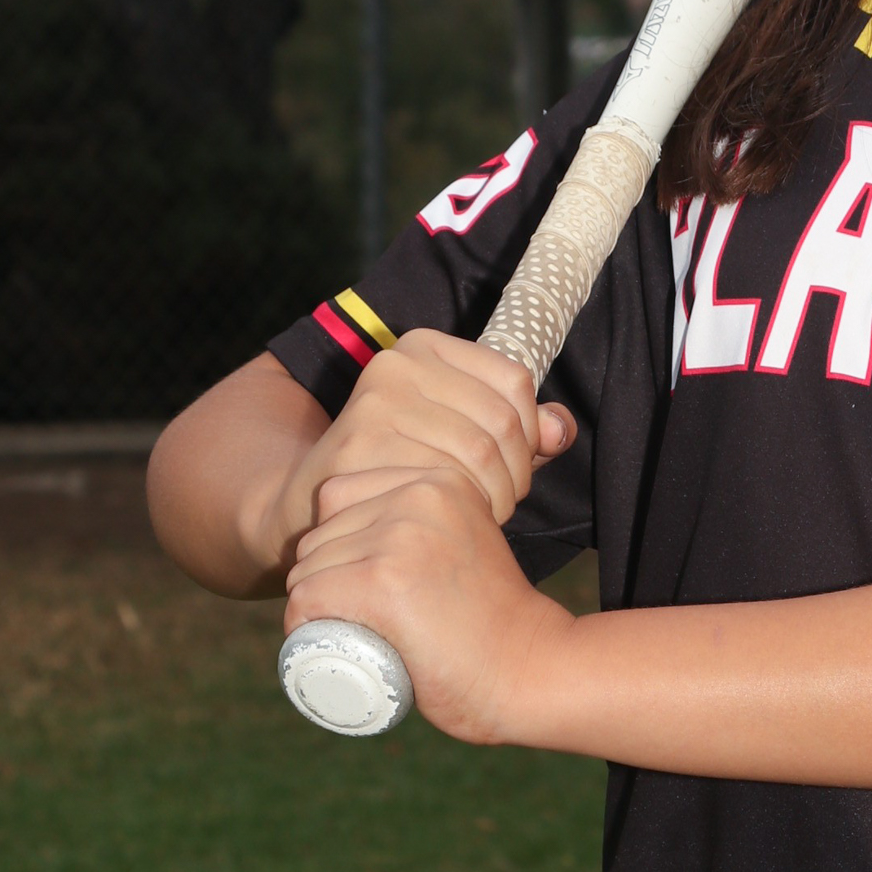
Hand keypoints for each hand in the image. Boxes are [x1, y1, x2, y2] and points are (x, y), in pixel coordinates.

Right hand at [255, 330, 575, 574]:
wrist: (310, 508)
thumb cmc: (401, 470)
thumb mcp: (463, 435)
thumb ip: (520, 428)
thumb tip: (560, 430)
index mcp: (424, 347)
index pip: (514, 381)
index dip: (530, 432)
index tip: (515, 464)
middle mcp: (396, 365)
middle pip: (501, 422)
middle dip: (515, 474)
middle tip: (498, 502)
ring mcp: (374, 404)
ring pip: (479, 455)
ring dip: (492, 498)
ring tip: (474, 514)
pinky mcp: (358, 448)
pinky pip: (442, 483)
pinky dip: (458, 512)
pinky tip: (444, 523)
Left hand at [283, 464, 573, 743]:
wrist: (529, 670)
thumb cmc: (496, 621)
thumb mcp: (469, 542)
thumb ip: (437, 521)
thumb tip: (380, 524)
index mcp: (441, 479)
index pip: (340, 495)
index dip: (340, 545)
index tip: (369, 585)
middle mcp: (420, 495)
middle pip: (320, 533)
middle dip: (326, 579)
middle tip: (365, 621)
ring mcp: (400, 535)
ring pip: (308, 568)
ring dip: (316, 607)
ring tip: (355, 634)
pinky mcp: (383, 579)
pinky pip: (307, 597)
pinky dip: (302, 625)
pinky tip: (324, 638)